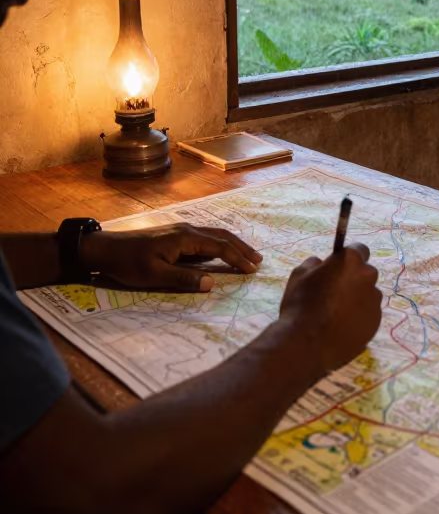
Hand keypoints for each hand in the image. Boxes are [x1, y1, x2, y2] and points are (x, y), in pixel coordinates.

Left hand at [79, 224, 262, 291]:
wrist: (104, 249)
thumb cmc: (128, 264)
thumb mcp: (154, 276)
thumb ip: (184, 279)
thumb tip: (212, 283)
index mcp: (184, 238)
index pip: (219, 247)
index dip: (237, 258)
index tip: (252, 269)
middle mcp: (186, 230)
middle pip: (221, 236)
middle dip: (241, 248)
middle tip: (258, 260)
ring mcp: (180, 231)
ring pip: (213, 235)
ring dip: (232, 244)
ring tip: (246, 255)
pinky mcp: (174, 235)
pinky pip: (204, 238)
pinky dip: (219, 245)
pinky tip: (220, 252)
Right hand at [279, 243, 381, 374]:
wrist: (308, 344)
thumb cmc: (301, 305)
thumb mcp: (299, 275)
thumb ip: (314, 264)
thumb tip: (321, 263)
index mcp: (351, 261)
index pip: (359, 249)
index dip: (348, 258)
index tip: (338, 267)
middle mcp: (368, 277)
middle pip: (365, 273)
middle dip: (353, 278)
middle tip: (335, 291)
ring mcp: (374, 301)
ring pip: (368, 294)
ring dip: (357, 298)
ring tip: (337, 313)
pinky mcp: (376, 322)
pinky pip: (368, 313)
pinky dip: (359, 316)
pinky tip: (342, 326)